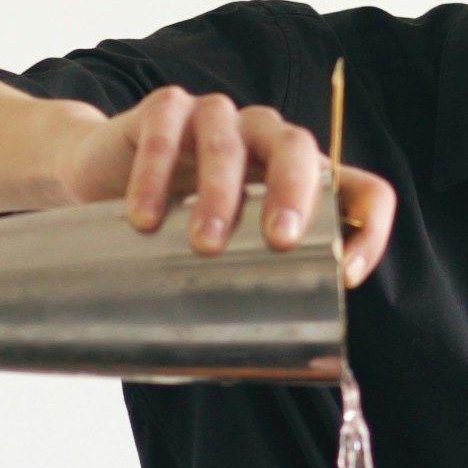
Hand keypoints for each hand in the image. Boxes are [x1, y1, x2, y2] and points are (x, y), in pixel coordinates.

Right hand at [55, 87, 397, 285]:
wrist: (99, 172)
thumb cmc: (176, 217)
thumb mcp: (225, 248)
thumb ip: (249, 281)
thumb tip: (263, 358)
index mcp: (300, 175)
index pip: (361, 189)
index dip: (368, 227)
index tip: (344, 274)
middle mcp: (266, 138)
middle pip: (299, 149)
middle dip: (292, 195)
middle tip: (277, 243)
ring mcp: (216, 117)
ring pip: (230, 142)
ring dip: (220, 192)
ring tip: (204, 243)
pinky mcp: (165, 109)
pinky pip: (166, 133)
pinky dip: (155, 174)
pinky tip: (144, 217)